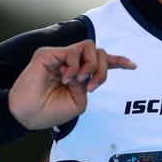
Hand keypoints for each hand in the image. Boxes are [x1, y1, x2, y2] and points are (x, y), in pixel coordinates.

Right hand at [8, 40, 135, 129]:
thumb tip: (89, 69)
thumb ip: (89, 84)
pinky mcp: (49, 53)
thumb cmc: (50, 111)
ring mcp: (61, 56)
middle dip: (104, 69)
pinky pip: (73, 51)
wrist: (28, 115)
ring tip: (79, 80)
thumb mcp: (79, 102)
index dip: (119, 62)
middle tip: (92, 86)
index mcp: (80, 75)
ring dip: (91, 65)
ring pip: (90, 47)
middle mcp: (72, 63)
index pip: (103, 62)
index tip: (134, 66)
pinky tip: (65, 78)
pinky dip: (75, 66)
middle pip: (100, 53)